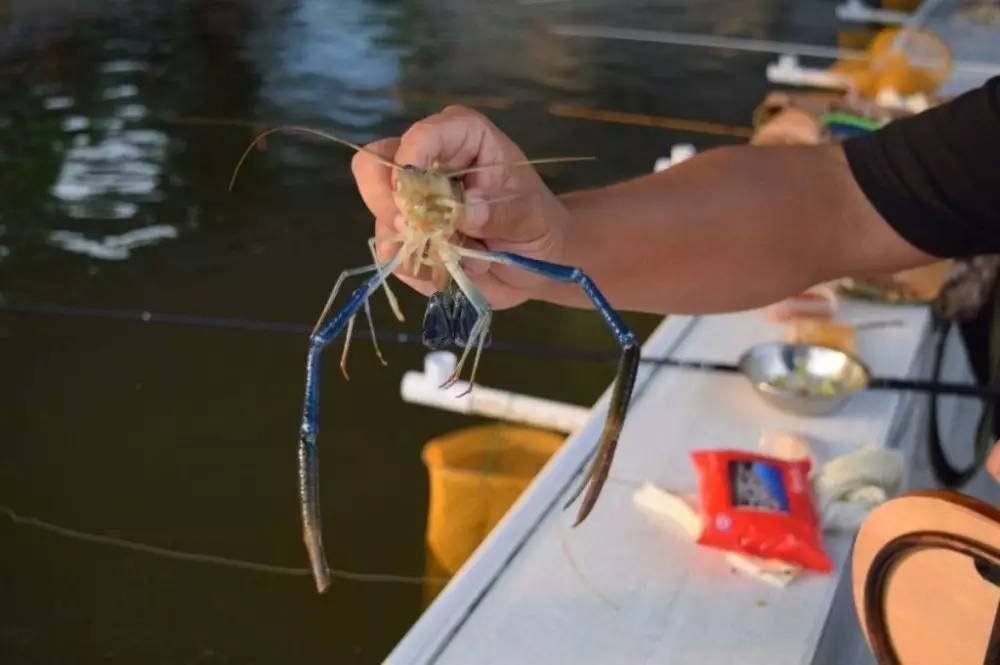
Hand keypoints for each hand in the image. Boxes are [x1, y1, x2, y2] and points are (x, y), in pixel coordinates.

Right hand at [351, 105, 570, 309]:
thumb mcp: (532, 216)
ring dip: (416, 245)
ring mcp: (412, 202)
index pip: (421, 135)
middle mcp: (428, 163)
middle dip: (392, 205)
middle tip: (419, 231)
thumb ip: (502, 212)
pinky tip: (452, 271)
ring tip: (460, 256)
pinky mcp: (407, 238)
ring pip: (381, 215)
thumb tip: (467, 211)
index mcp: (462, 138)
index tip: (415, 193)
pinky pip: (393, 255)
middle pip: (375, 166)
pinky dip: (420, 269)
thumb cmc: (539, 224)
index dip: (410, 159)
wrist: (535, 264)